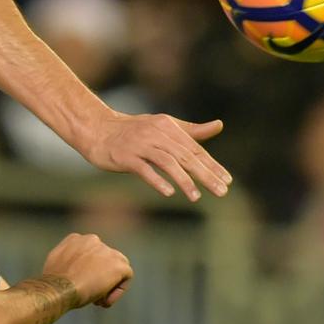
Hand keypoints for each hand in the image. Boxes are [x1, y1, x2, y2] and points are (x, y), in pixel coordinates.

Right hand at [43, 233, 131, 308]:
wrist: (60, 288)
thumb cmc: (54, 281)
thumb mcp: (55, 263)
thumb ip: (66, 259)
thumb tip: (71, 267)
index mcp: (76, 239)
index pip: (90, 253)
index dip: (88, 270)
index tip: (81, 283)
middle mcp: (93, 240)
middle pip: (104, 259)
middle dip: (99, 276)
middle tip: (91, 292)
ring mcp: (107, 252)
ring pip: (117, 267)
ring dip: (109, 283)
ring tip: (98, 299)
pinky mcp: (119, 265)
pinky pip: (125, 277)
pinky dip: (117, 291)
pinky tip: (103, 301)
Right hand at [82, 112, 229, 201]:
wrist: (96, 129)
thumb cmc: (132, 131)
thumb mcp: (163, 126)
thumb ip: (190, 130)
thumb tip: (219, 125)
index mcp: (167, 126)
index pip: (194, 148)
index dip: (212, 165)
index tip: (227, 181)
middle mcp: (155, 133)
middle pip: (184, 156)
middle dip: (205, 175)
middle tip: (221, 191)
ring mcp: (139, 145)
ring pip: (167, 163)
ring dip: (183, 180)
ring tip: (196, 197)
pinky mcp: (125, 156)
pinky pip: (143, 169)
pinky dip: (156, 180)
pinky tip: (169, 192)